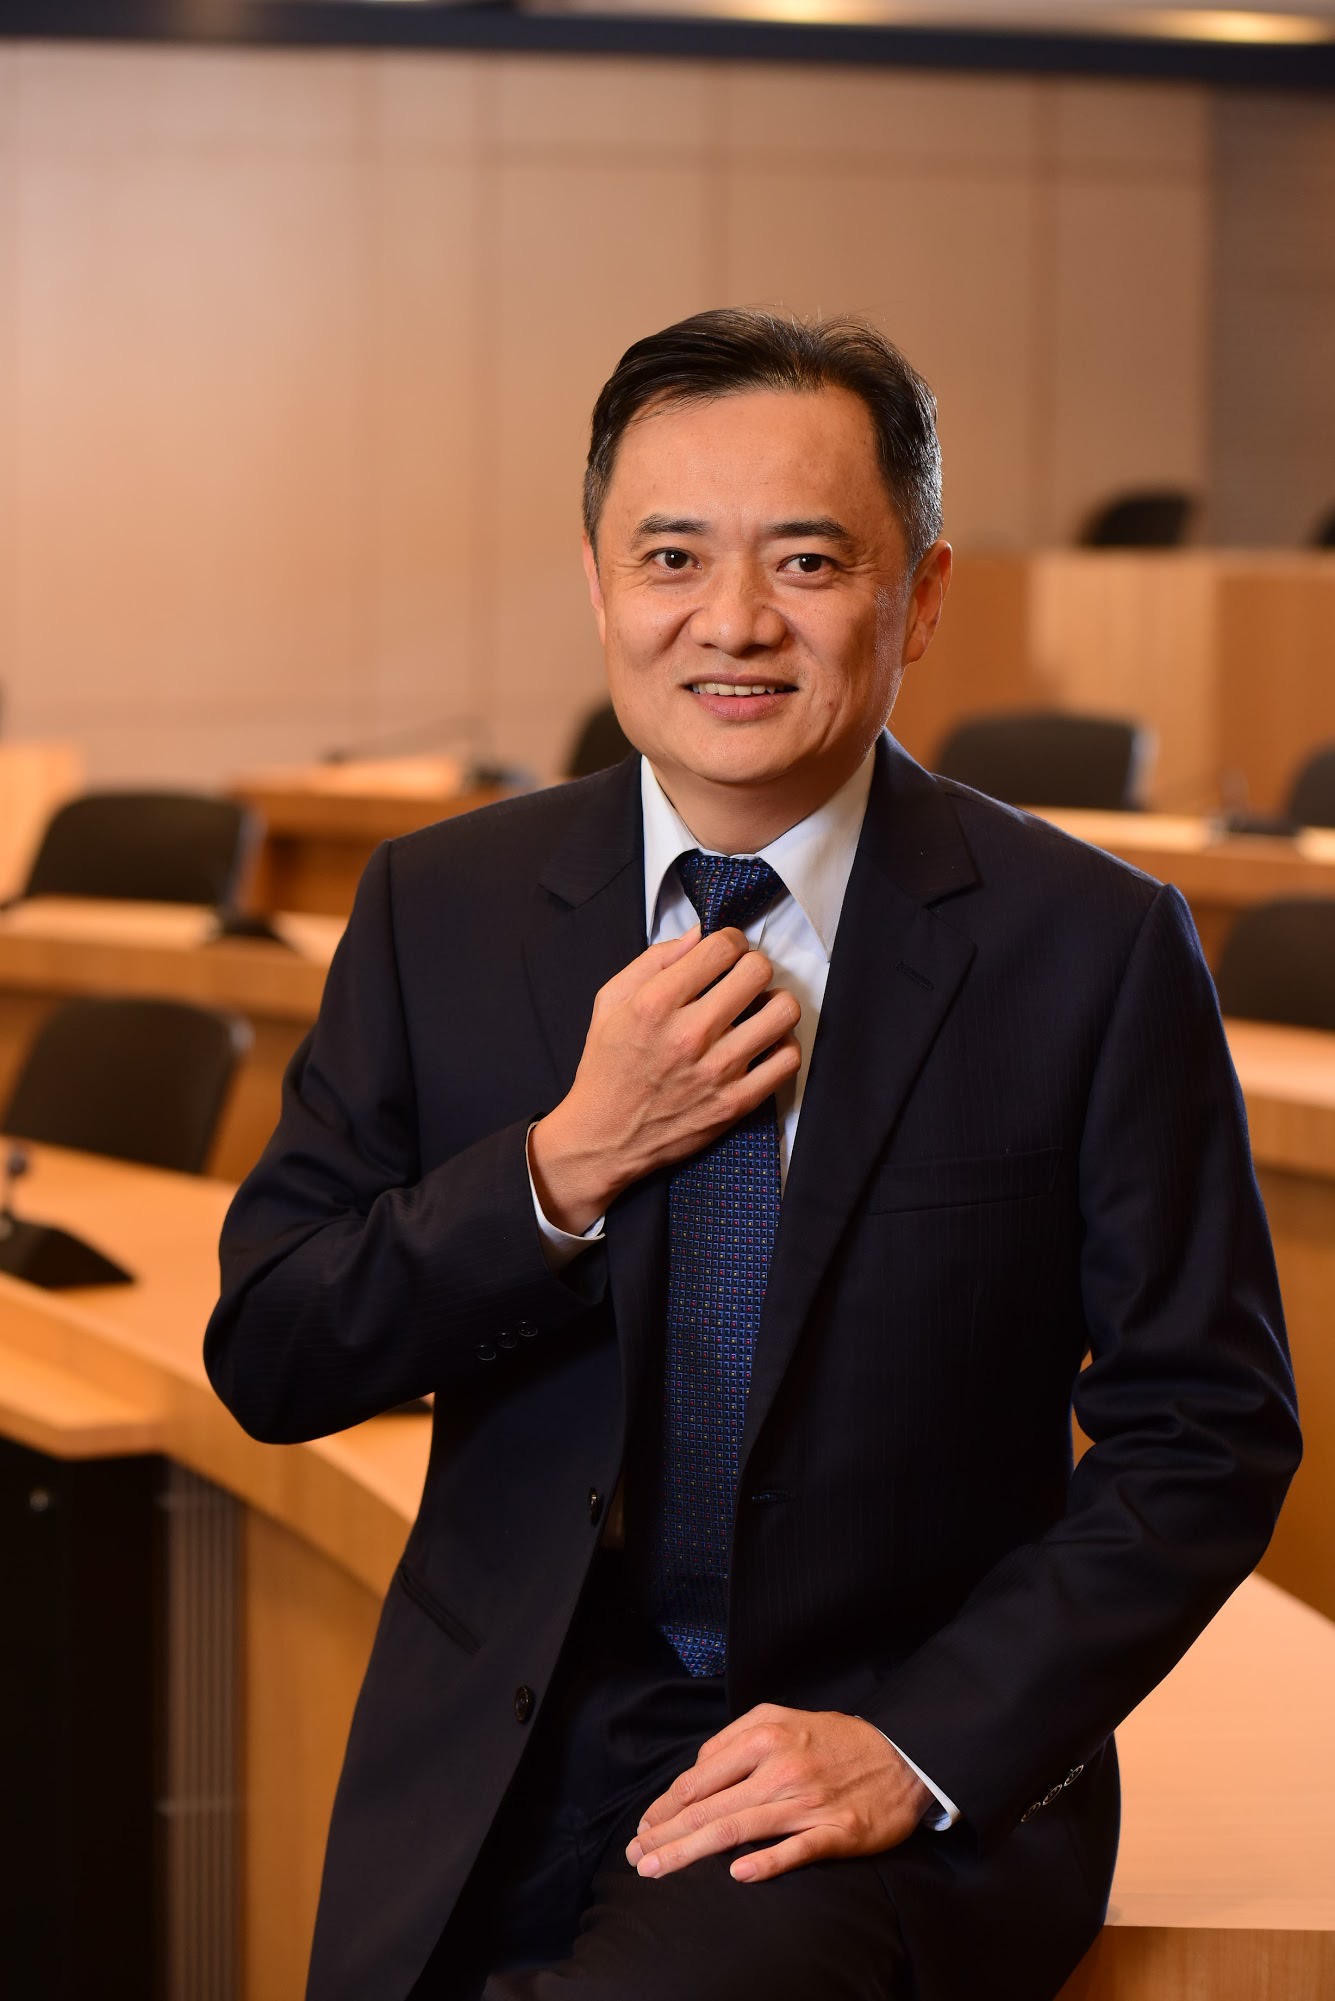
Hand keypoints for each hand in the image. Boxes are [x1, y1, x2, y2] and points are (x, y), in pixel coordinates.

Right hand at [528, 928, 799, 1233]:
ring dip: (774, 1002)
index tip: (728, 950)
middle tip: (742, 977)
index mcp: (656, 1004)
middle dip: (753, 965)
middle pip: (757, 971)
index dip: (731, 939)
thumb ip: (654, 960)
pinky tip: (764, 1043)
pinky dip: (783, 1044)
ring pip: (783, 1012)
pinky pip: (787, 1059)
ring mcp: (717, 1070)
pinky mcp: (736, 1102)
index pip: (721, 947)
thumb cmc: (606, 1067)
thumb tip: (698, 934)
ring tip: (759, 1008)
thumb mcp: (610, 1002)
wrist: (604, 1138)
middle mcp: (690, 1034)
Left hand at [625, 1704, 929, 1884]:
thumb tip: (697, 1772)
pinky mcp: (836, 1831)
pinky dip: (766, 1862)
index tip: (642, 1829)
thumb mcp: (781, 1719)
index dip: (665, 1807)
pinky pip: (796, 1850)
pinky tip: (737, 1875)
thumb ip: (735, 1740)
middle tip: (636, 1859)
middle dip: (666, 1836)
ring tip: (659, 1869)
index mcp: (763, 1737)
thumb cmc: (834, 1739)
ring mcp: (807, 1801)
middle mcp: (780, 1768)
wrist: (902, 1756)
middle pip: (710, 1808)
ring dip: (692, 1852)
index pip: (700, 1779)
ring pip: (738, 1830)